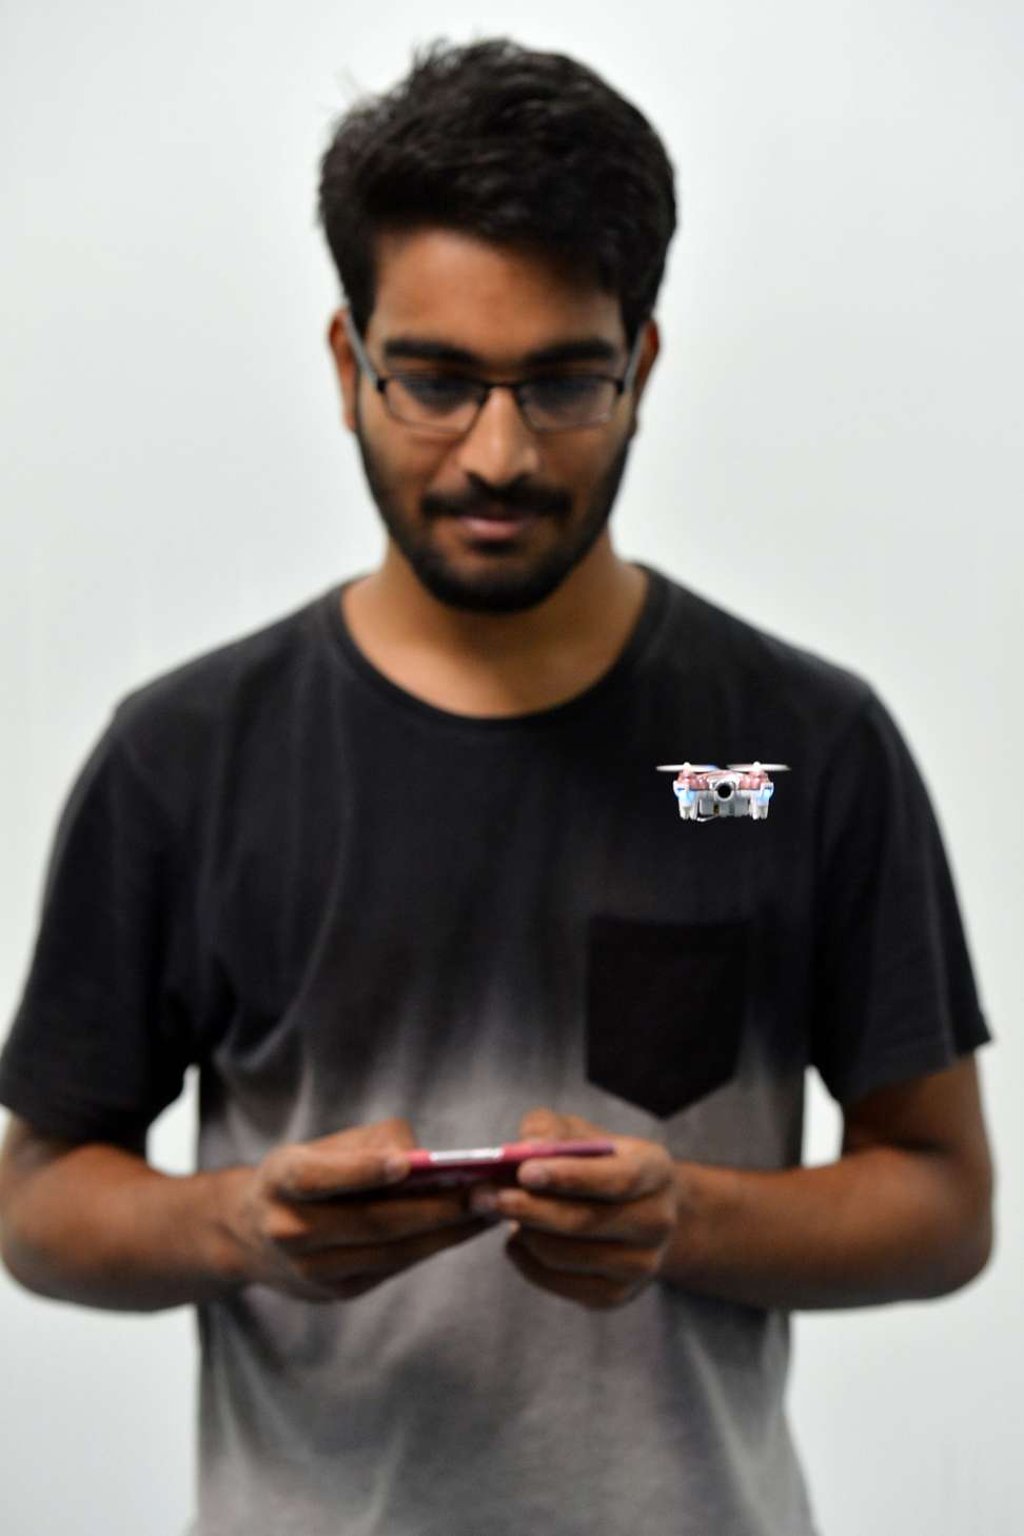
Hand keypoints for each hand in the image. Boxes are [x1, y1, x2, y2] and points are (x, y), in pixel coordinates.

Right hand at [225, 1118, 492, 1301]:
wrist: (251, 1236)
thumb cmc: (304, 1174)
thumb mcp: (320, 1147)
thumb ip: (371, 1144)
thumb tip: (426, 1161)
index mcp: (280, 1181)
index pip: (318, 1177)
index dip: (361, 1171)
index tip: (407, 1163)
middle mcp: (289, 1229)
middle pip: (370, 1221)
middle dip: (433, 1207)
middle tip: (483, 1191)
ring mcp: (313, 1269)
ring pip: (390, 1250)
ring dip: (444, 1232)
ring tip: (488, 1210)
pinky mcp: (337, 1292)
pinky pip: (392, 1265)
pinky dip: (430, 1246)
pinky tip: (463, 1229)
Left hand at [472, 1108, 677, 1309]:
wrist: (640, 1214)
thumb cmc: (601, 1164)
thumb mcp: (583, 1134)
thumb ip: (551, 1130)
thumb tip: (523, 1148)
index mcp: (655, 1171)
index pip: (618, 1179)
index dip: (570, 1177)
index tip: (524, 1172)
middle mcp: (657, 1221)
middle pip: (585, 1222)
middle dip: (528, 1208)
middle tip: (483, 1196)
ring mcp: (640, 1265)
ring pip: (565, 1255)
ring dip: (523, 1232)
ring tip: (499, 1210)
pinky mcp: (615, 1295)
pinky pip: (559, 1283)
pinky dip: (526, 1262)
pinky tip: (515, 1240)